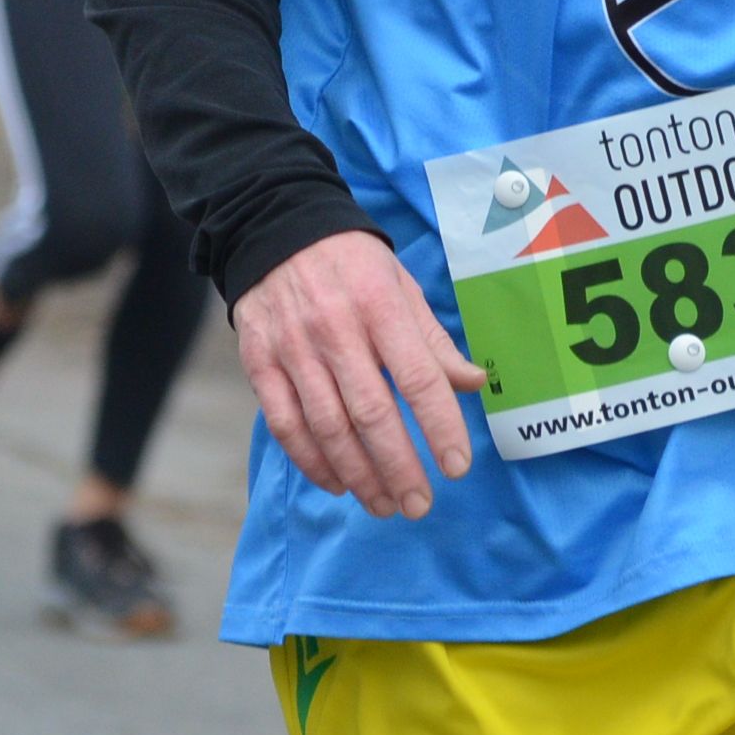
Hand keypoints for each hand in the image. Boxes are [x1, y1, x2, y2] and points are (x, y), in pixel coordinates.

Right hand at [231, 231, 484, 518]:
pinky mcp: (260, 364)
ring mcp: (293, 349)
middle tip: (419, 505)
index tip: (458, 466)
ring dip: (359, 475)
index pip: (418, 377)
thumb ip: (434, 340)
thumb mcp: (400, 286)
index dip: (440, 427)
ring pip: (328, 427)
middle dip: (399, 468)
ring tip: (384, 504)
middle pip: (371, 413)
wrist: (274, 229)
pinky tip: (338, 483)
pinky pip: (286, 425)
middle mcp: (336, 330)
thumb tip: (474, 384)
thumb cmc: (351, 264)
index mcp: (380, 306)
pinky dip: (312, 462)